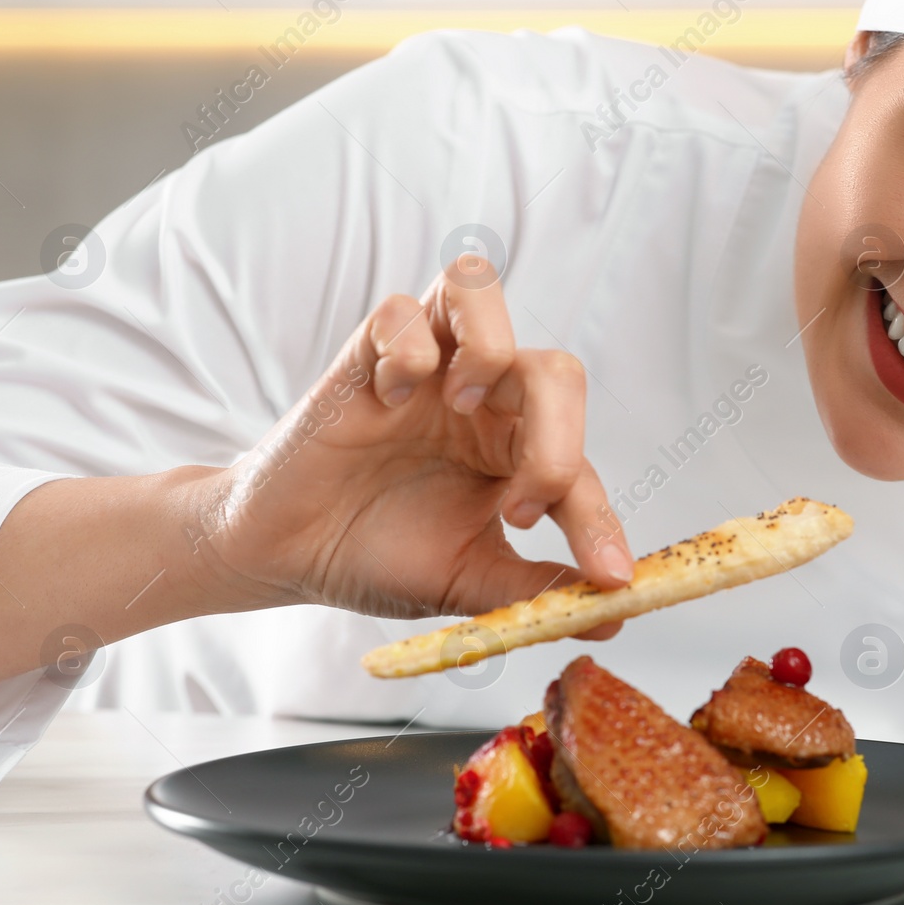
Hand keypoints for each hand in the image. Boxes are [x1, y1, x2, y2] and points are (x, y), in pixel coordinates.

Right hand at [189, 264, 632, 638]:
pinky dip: (406, 349)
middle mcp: (482, 399)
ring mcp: (426, 369)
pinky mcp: (365, 355)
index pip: (579, 470)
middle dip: (558, 439)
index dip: (599, 522)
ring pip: (481, 291)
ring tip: (464, 407)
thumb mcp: (465, 581)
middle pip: (556, 372)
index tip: (608, 576)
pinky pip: (400, 310)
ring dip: (489, 349)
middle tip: (522, 507)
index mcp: (515, 450)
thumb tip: (617, 613)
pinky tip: (389, 400)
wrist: (286, 555)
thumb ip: (534, 591)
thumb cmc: (376, 554)